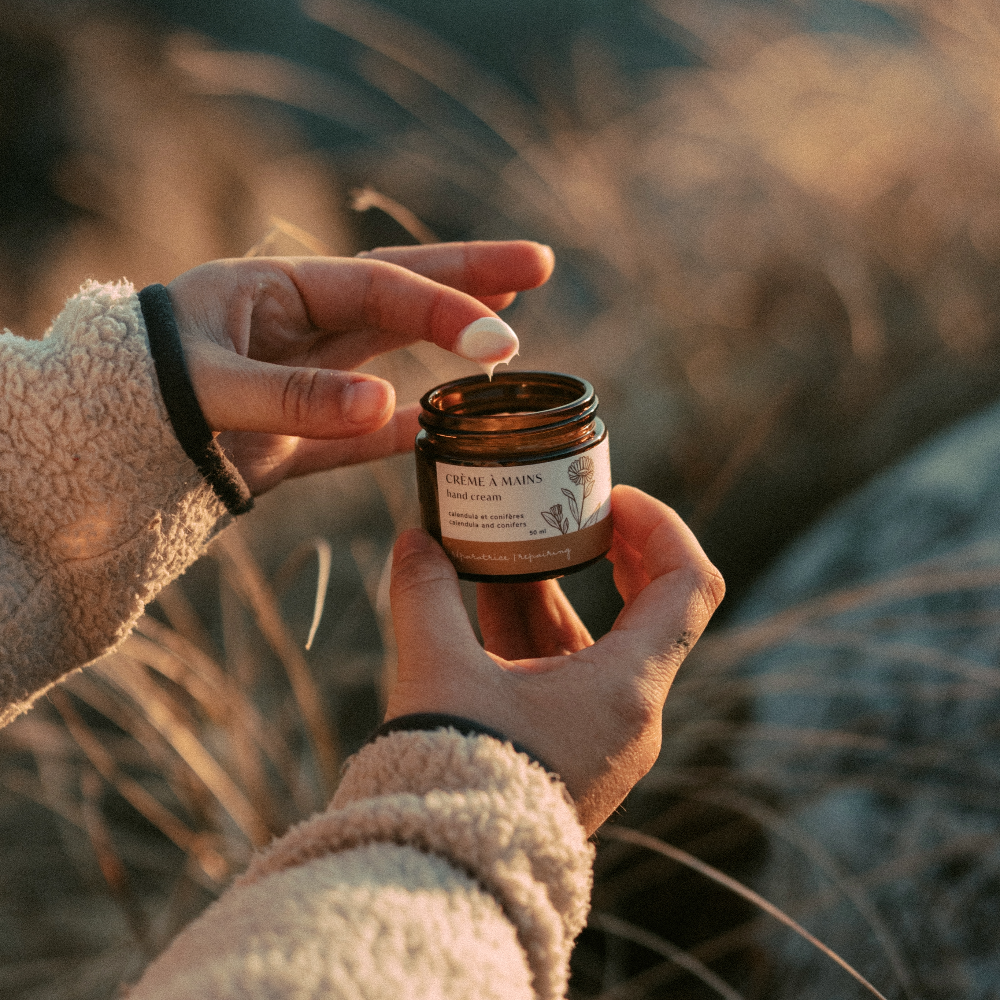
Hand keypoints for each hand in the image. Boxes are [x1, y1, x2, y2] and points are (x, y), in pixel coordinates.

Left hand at [165, 241, 553, 493]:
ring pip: (392, 351)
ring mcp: (307, 380)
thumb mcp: (207, 386)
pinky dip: (407, 430)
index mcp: (278, 294)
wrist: (96, 445)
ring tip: (507, 324)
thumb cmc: (139, 392)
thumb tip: (388, 410)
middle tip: (537, 263)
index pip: (380, 290)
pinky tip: (448, 426)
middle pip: (400, 292)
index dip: (441, 307)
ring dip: (447, 335)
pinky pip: (366, 432)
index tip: (497, 335)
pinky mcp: (301, 435)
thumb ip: (293, 397)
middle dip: (468, 276)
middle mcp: (301, 327)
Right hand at [385, 485, 724, 834]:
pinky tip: (492, 603)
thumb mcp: (439, 670)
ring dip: (556, 593)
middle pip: (648, 609)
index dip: (660, 526)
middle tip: (569, 511)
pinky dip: (539, 636)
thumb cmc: (451, 773)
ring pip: (598, 644)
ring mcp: (607, 739)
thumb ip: (426, 594)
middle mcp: (632, 715)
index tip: (612, 498)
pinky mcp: (575, 755)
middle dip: (607, 551)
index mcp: (627, 689)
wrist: (443, 875)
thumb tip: (413, 540)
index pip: (688, 584)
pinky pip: (572, 677)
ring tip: (505, 548)